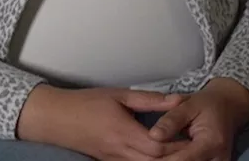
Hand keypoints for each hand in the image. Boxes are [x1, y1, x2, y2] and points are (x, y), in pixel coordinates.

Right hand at [18, 84, 189, 160]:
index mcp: (123, 133)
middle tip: (194, 148)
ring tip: (181, 152)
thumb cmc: (86, 103)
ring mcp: (113, 160)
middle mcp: (119, 152)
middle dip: (176, 157)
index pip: (158, 147)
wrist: (55, 118)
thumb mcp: (119, 95)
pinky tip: (159, 157)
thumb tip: (177, 99)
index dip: (178, 145)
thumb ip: (150, 100)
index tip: (194, 137)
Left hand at [148, 78, 248, 160]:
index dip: (159, 159)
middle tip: (142, 156)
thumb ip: (172, 119)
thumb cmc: (208, 104)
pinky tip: (164, 157)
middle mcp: (218, 159)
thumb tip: (153, 135)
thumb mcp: (189, 104)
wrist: (229, 107)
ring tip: (152, 156)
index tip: (142, 153)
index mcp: (212, 142)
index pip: (181, 159)